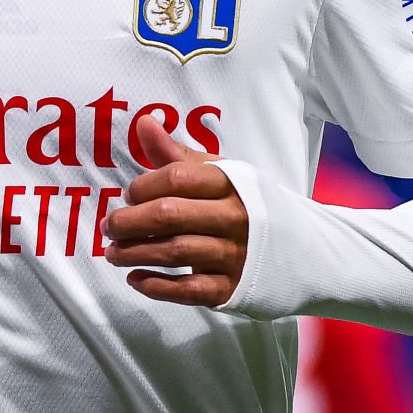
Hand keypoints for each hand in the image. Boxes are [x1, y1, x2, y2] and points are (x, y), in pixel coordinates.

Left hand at [103, 117, 247, 307]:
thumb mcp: (221, 174)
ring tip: (112, 253)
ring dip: (135, 253)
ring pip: (175, 252)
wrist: (304, 249)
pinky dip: (158, 287)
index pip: (177, 178)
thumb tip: (143, 122)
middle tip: (108, 226)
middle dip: (129, 221)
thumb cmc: (248, 205)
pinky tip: (134, 279)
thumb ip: (177, 154)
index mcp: (231, 183)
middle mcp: (234, 217)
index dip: (144, 186)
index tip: (128, 195)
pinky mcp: (233, 287)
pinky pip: (190, 290)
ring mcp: (235, 254)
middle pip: (170, 215)